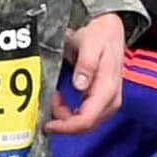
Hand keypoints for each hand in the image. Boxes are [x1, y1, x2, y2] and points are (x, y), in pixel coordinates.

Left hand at [47, 14, 127, 133]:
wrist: (110, 29)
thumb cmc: (100, 35)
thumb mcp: (91, 43)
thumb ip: (86, 64)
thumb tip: (80, 85)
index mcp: (107, 90)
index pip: (87, 120)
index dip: (66, 127)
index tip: (48, 123)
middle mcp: (110, 101)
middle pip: (85, 126)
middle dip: (63, 122)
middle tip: (46, 104)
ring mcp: (108, 102)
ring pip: (84, 123)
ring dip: (65, 117)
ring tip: (53, 97)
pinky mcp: (102, 101)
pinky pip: (84, 116)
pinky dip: (69, 113)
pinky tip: (60, 100)